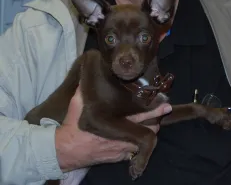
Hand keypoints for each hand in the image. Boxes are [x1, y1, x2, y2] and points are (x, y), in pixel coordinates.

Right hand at [55, 86, 171, 171]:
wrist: (65, 150)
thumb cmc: (74, 126)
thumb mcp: (78, 104)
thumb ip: (86, 89)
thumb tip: (89, 72)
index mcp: (115, 121)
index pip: (140, 115)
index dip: (154, 110)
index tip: (165, 103)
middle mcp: (121, 136)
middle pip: (147, 129)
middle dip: (156, 120)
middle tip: (164, 111)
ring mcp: (121, 148)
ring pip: (143, 141)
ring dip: (149, 133)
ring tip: (155, 123)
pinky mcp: (118, 157)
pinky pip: (133, 152)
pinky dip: (137, 145)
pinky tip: (139, 139)